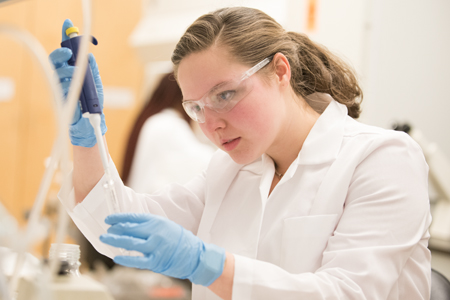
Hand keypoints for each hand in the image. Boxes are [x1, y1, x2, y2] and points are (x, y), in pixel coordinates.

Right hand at [48, 19, 105, 146]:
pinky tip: (73, 83)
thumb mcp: (95, 83)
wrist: (93, 123)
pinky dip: (66, 83)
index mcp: (71, 71)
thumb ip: (91, 70)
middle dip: (60, 53)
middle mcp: (63, 78)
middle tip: (69, 52)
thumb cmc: (92, 103)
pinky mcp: (60, 99)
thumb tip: (88, 56)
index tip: (68, 27)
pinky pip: (59, 88)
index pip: (66, 53)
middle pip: (55, 61)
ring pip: (55, 73)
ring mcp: (60, 88)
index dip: (66, 39)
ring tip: (76, 72)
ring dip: (65, 69)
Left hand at [100, 213, 225, 285]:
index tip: (109, 219)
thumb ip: (149, 224)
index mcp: (157, 222)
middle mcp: (155, 233)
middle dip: (115, 230)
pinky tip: (116, 257)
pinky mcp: (155, 261)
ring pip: (130, 243)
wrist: (194, 255)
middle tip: (106, 230)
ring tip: (106, 239)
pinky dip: (125, 259)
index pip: (134, 218)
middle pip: (129, 230)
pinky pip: (136, 260)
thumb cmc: (179, 239)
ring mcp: (155, 247)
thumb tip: (130, 225)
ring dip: (115, 241)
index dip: (119, 218)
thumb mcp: (165, 225)